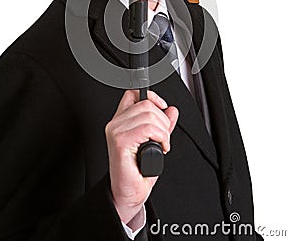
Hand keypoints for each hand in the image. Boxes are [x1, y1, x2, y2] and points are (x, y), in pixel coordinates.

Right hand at [105, 89, 178, 224]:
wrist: (129, 193)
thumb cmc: (139, 171)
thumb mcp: (156, 142)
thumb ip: (163, 124)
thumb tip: (171, 110)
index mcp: (121, 120)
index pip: (133, 94)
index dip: (151, 96)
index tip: (162, 106)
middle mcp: (116, 123)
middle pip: (146, 104)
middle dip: (162, 120)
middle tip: (163, 138)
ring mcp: (116, 131)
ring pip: (149, 115)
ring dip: (163, 132)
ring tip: (161, 144)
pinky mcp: (120, 142)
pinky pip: (148, 128)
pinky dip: (161, 138)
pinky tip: (160, 149)